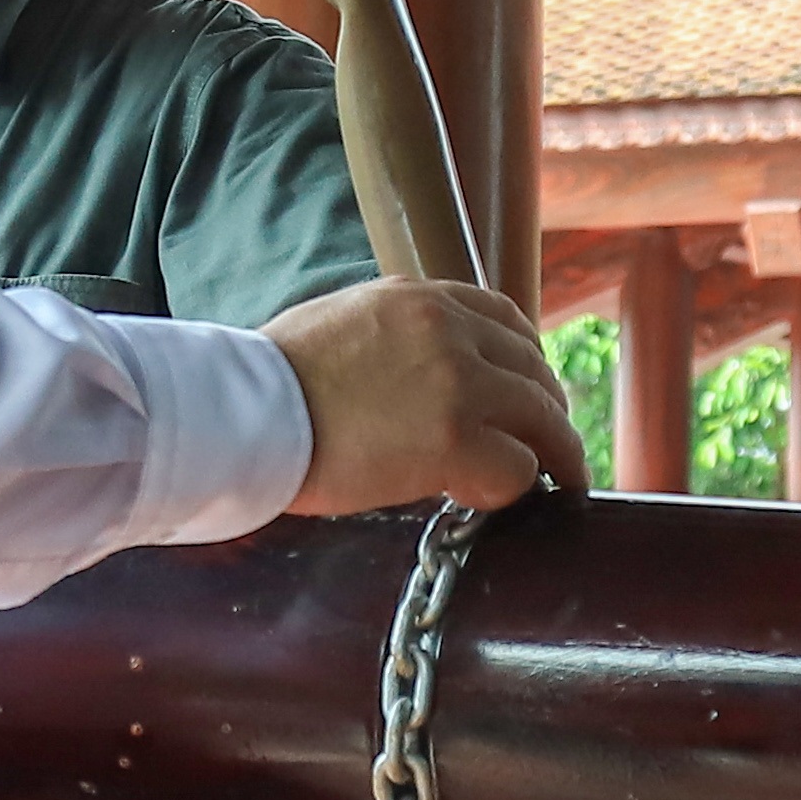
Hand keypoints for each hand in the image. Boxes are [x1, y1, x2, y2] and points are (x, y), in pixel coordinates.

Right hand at [266, 277, 590, 513]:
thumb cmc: (266, 382)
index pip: (504, 319)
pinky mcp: (455, 439)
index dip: (526, 360)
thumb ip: (388, 337)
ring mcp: (458, 382)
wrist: (243, 412)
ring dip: (552, 452)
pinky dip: (515, 488)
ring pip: (542, 418)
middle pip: (533, 368)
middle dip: (546, 409)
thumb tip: (404, 374)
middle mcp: (448, 329)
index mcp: (418, 298)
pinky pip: (518, 467)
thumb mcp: (337, 323)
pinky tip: (495, 501)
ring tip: (557, 480)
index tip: (528, 390)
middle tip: (551, 446)